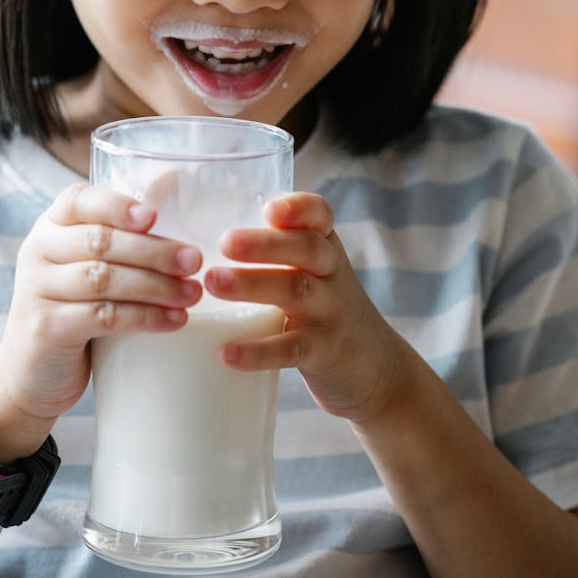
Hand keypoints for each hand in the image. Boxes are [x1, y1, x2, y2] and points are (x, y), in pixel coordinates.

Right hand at [0, 182, 201, 456]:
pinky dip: (144, 317)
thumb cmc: (74, 306)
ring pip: (104, 279)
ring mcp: (36, 290)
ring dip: (156, 286)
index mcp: (50, 225)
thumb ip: (122, 229)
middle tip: (195, 260)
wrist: (29, 373)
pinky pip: (103, 316)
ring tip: (193, 293)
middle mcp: (37, 250)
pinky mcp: (46, 328)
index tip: (154, 216)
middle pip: (100, 241)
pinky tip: (175, 320)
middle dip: (153, 250)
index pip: (78, 199)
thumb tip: (173, 178)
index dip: (117, 205)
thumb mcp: (88, 263)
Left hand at [205, 192, 403, 425]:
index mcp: (325, 248)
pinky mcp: (325, 353)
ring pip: (296, 291)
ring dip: (252, 285)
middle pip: (306, 249)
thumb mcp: (315, 273)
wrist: (377, 369)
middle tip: (224, 242)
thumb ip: (278, 251)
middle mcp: (332, 274)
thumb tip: (201, 233)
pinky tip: (226, 352)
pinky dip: (258, 351)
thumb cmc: (326, 311)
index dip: (298, 208)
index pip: (320, 215)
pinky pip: (291, 349)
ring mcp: (331, 313)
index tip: (268, 209)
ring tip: (212, 282)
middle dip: (265, 244)